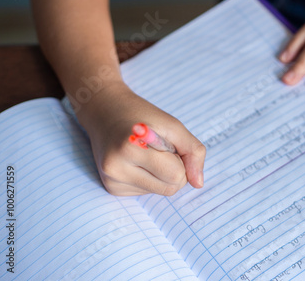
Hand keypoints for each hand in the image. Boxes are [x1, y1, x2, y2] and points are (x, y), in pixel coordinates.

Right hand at [77, 82, 205, 195]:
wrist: (106, 111)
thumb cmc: (142, 116)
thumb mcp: (173, 125)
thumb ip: (193, 152)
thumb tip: (198, 184)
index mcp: (130, 148)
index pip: (176, 175)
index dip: (180, 159)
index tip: (167, 143)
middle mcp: (116, 169)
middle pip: (170, 188)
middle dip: (174, 169)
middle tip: (159, 148)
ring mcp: (112, 181)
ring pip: (160, 192)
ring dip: (162, 174)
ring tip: (147, 153)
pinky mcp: (112, 188)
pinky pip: (147, 192)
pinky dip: (150, 177)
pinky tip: (137, 161)